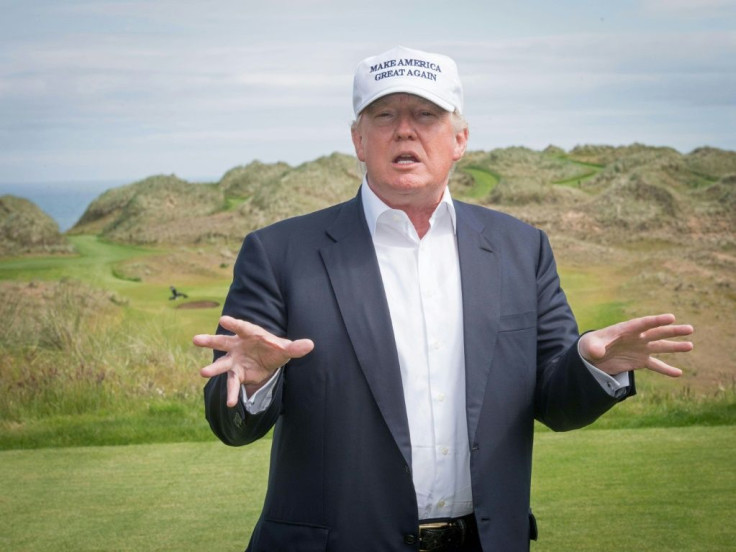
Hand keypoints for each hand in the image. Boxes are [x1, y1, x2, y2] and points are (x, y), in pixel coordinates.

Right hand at [194, 315, 313, 406]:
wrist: (270, 360)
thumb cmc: (275, 349)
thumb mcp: (286, 349)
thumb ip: (296, 347)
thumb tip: (310, 345)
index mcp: (250, 334)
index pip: (241, 327)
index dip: (234, 324)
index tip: (223, 319)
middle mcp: (238, 345)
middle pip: (222, 342)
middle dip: (210, 340)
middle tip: (195, 339)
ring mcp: (234, 360)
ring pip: (221, 363)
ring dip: (212, 368)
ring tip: (203, 372)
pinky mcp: (236, 374)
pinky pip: (232, 384)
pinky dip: (232, 393)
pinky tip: (231, 403)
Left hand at [578, 313, 692, 377]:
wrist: (590, 357)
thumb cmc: (588, 345)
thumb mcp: (589, 345)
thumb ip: (594, 347)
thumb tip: (597, 352)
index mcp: (625, 329)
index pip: (642, 324)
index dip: (656, 321)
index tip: (671, 318)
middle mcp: (636, 337)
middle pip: (656, 333)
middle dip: (672, 331)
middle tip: (689, 329)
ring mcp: (639, 349)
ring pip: (660, 347)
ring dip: (675, 347)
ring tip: (690, 346)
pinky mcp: (639, 361)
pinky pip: (656, 365)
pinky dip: (666, 369)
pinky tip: (679, 373)